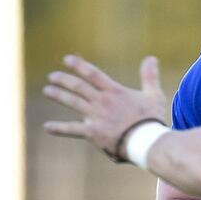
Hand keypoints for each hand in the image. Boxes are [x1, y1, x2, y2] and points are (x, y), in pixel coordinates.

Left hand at [43, 55, 167, 160]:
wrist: (145, 141)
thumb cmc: (151, 119)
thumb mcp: (153, 95)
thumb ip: (150, 76)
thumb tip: (151, 58)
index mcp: (114, 92)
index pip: (93, 74)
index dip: (79, 65)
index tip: (67, 60)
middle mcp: (102, 101)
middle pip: (78, 87)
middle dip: (64, 79)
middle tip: (52, 76)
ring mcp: (95, 117)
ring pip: (72, 102)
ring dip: (59, 95)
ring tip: (47, 90)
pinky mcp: (93, 132)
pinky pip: (72, 130)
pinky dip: (59, 128)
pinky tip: (47, 127)